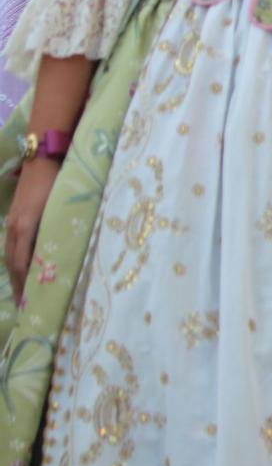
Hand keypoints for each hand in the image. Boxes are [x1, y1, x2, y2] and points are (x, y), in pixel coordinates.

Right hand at [6, 157, 57, 304]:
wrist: (43, 159)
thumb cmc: (57, 182)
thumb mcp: (60, 208)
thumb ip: (61, 230)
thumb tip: (68, 253)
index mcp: (25, 228)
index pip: (22, 264)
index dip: (25, 284)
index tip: (31, 302)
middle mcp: (15, 228)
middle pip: (13, 264)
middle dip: (18, 285)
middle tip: (25, 306)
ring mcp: (12, 222)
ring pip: (10, 255)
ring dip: (15, 275)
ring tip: (22, 293)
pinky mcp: (15, 217)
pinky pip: (12, 245)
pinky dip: (15, 260)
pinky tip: (21, 268)